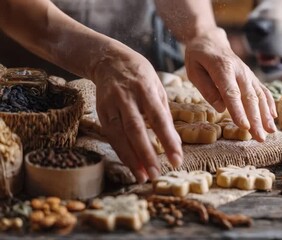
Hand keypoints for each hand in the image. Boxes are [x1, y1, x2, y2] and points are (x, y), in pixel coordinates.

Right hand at [93, 45, 182, 182]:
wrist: (109, 60)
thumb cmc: (140, 75)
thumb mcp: (157, 87)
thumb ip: (164, 113)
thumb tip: (174, 140)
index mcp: (146, 89)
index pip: (159, 118)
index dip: (167, 140)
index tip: (176, 158)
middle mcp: (127, 97)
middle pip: (136, 129)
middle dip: (146, 154)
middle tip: (157, 174)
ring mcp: (111, 105)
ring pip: (119, 135)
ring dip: (131, 158)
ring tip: (143, 176)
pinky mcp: (101, 112)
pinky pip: (111, 136)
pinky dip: (121, 151)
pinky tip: (131, 164)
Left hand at [185, 28, 276, 140]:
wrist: (211, 40)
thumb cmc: (199, 57)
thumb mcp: (193, 70)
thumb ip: (206, 88)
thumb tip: (220, 107)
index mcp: (222, 68)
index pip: (231, 93)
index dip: (238, 111)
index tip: (244, 126)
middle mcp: (239, 71)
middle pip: (249, 97)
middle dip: (256, 119)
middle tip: (260, 138)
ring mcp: (248, 74)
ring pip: (259, 95)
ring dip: (266, 115)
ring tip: (271, 132)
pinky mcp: (252, 77)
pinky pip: (263, 90)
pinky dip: (269, 104)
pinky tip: (273, 118)